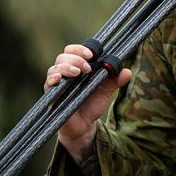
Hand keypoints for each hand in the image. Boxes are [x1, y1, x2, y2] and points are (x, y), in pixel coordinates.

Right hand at [45, 44, 131, 161]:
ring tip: (78, 73)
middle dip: (76, 58)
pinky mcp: (51, 96)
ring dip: (66, 67)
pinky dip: (53, 78)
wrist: (84, 126)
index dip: (80, 49)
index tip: (93, 54)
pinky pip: (48, 84)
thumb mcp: (105, 92)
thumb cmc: (92, 105)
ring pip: (54, 68)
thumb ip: (115, 81)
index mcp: (77, 68)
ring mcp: (57, 84)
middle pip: (63, 56)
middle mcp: (64, 74)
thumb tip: (127, 72)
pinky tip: (59, 78)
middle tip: (88, 68)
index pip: (73, 51)